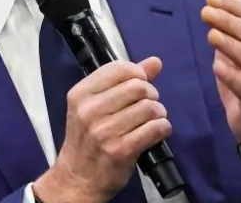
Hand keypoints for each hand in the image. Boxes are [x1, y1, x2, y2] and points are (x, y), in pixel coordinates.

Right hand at [32, 58, 171, 202]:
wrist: (77, 178)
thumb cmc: (87, 139)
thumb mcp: (94, 106)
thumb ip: (123, 81)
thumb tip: (155, 62)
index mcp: (80, 94)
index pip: (119, 69)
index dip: (138, 74)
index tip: (139, 85)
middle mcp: (89, 110)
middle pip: (138, 87)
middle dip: (151, 95)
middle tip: (148, 105)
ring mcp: (104, 131)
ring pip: (149, 107)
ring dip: (158, 113)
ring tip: (152, 120)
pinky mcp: (120, 150)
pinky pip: (155, 129)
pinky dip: (162, 128)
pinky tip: (156, 132)